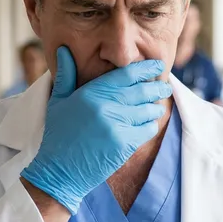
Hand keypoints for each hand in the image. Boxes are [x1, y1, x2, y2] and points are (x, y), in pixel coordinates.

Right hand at [21, 47, 170, 213]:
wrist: (58, 172)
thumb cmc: (58, 136)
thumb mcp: (57, 102)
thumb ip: (66, 75)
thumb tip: (63, 49)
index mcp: (90, 93)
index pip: (126, 74)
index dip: (145, 68)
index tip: (158, 65)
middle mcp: (105, 106)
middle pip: (142, 91)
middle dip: (158, 87)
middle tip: (165, 85)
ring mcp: (116, 125)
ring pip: (148, 110)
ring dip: (155, 108)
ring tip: (156, 106)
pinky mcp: (124, 144)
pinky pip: (147, 129)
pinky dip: (150, 126)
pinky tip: (148, 125)